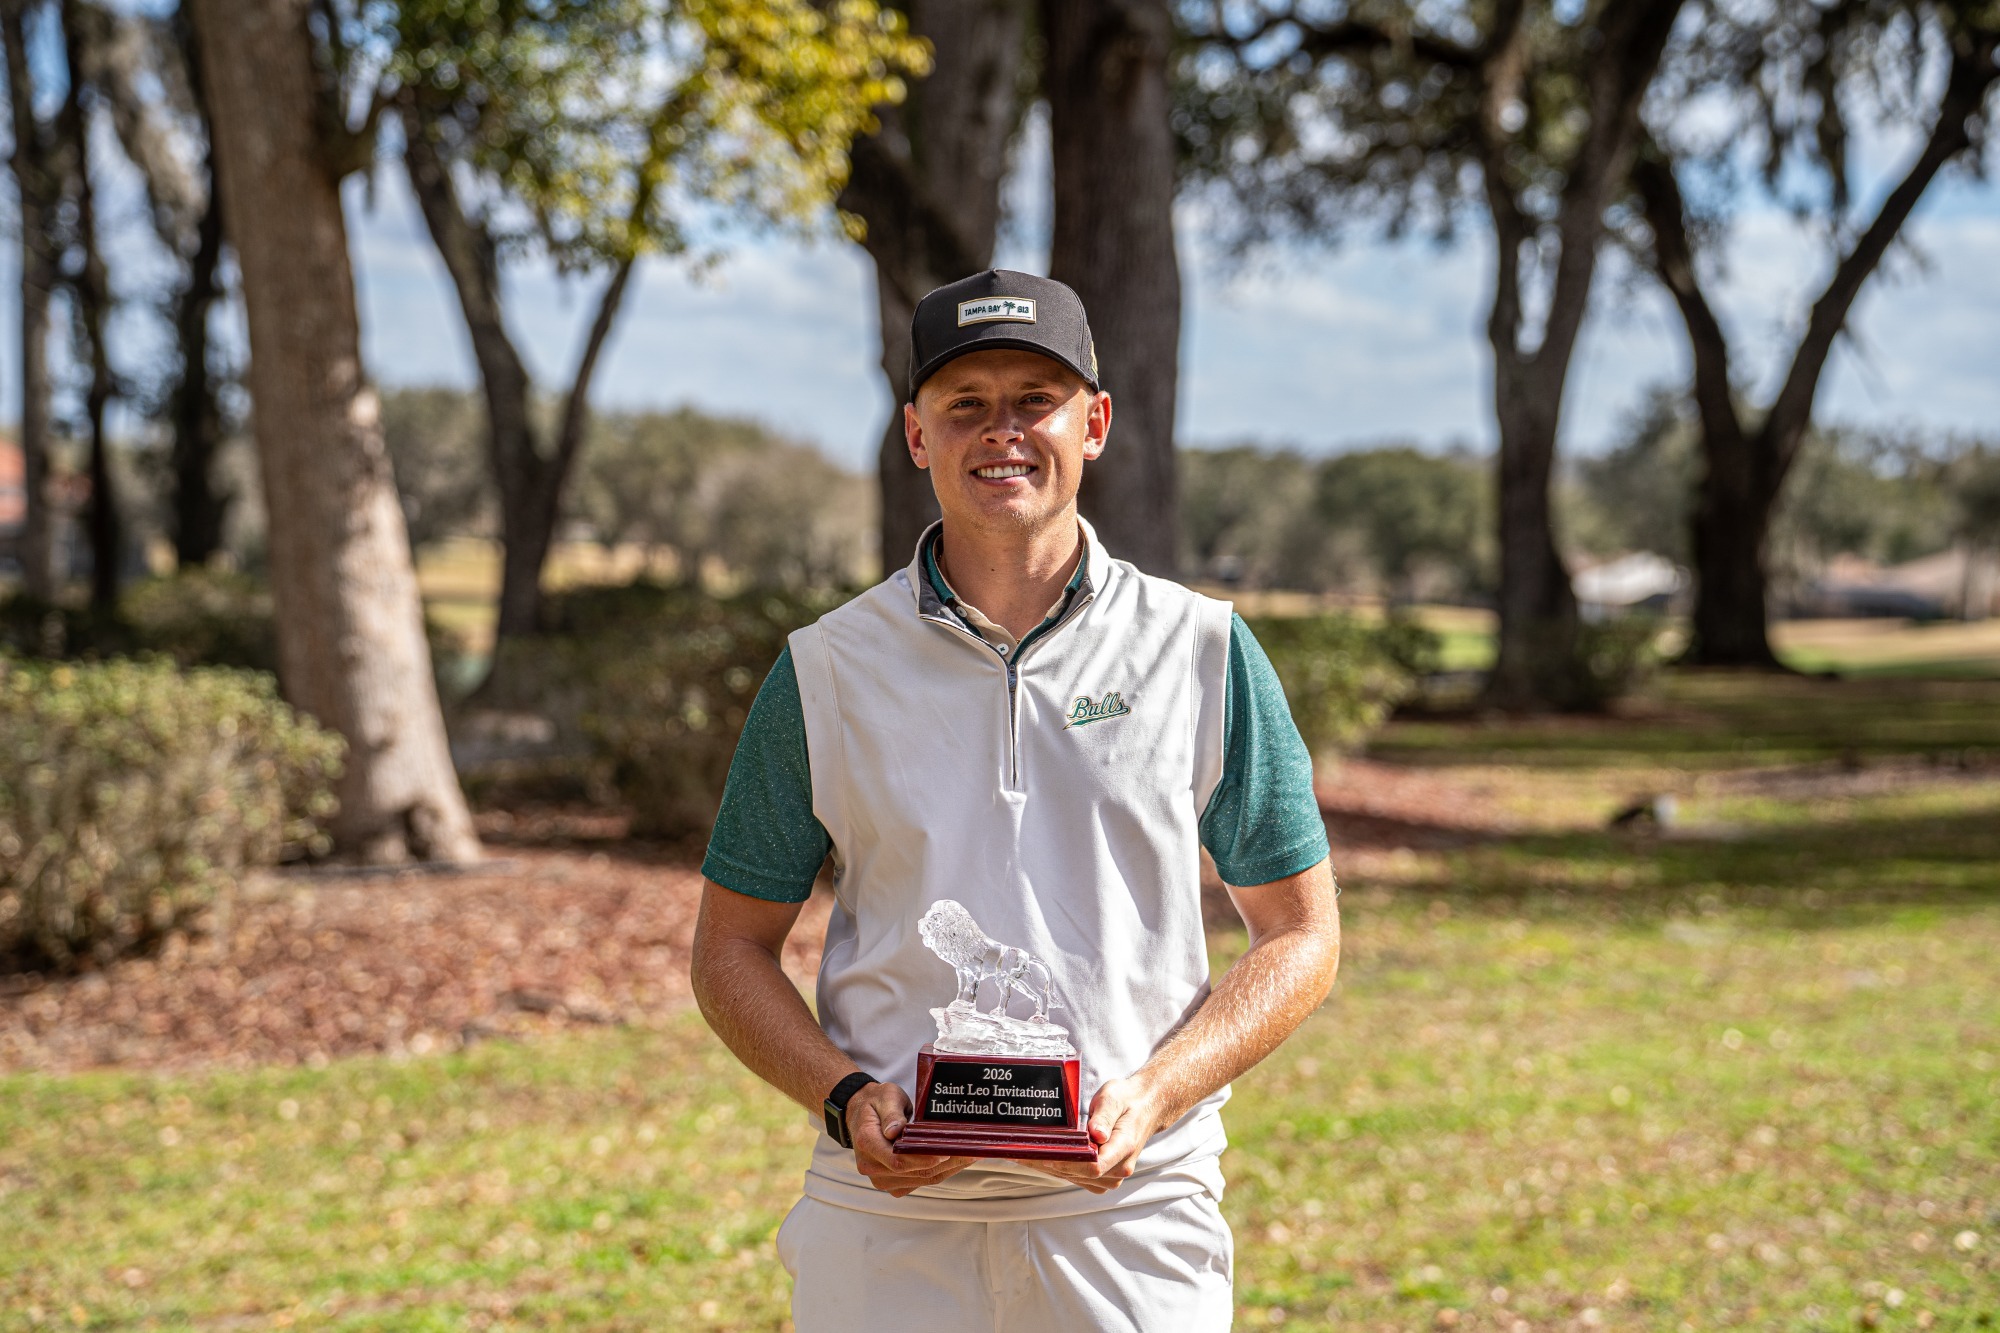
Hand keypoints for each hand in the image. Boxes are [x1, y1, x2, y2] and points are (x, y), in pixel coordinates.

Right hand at [847, 1081, 975, 1197]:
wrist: (862, 1115)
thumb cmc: (876, 1104)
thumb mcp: (885, 1097)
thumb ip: (891, 1113)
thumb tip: (895, 1131)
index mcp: (867, 1143)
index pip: (897, 1160)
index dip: (923, 1159)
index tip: (945, 1151)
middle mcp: (871, 1166)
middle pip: (913, 1172)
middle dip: (944, 1163)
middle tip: (970, 1151)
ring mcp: (882, 1178)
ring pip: (920, 1179)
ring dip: (947, 1169)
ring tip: (970, 1155)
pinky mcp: (894, 1183)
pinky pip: (920, 1181)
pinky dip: (940, 1171)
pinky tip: (957, 1160)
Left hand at [1014, 1075, 1167, 1193]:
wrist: (1144, 1107)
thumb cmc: (1127, 1101)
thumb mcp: (1114, 1098)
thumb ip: (1104, 1116)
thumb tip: (1097, 1134)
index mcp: (1124, 1147)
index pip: (1093, 1165)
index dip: (1067, 1162)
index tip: (1044, 1153)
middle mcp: (1120, 1167)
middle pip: (1081, 1174)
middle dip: (1051, 1164)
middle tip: (1022, 1153)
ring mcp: (1112, 1175)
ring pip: (1077, 1178)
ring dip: (1052, 1169)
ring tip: (1026, 1156)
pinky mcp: (1104, 1177)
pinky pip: (1080, 1179)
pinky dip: (1061, 1170)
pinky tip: (1043, 1160)